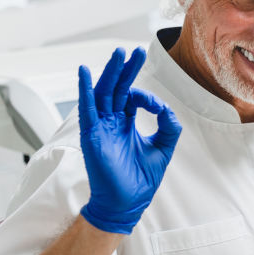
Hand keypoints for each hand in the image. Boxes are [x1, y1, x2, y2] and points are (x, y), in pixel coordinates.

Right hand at [78, 47, 181, 233]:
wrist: (127, 203)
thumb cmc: (140, 179)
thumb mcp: (163, 148)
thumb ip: (168, 126)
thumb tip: (166, 108)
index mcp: (125, 124)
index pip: (132, 98)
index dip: (146, 96)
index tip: (158, 107)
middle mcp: (111, 123)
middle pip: (117, 89)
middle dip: (126, 69)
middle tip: (133, 51)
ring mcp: (99, 127)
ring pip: (103, 93)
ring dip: (110, 72)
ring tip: (118, 53)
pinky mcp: (91, 135)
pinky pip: (87, 108)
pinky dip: (86, 90)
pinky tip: (86, 73)